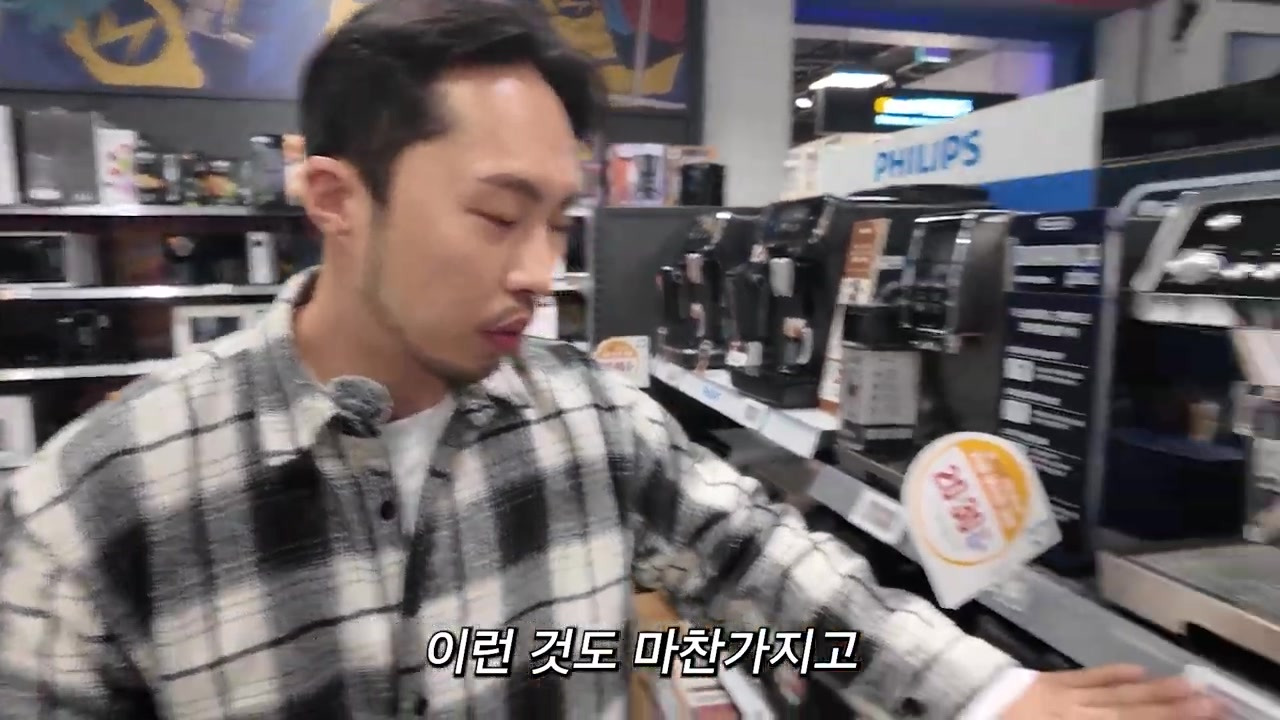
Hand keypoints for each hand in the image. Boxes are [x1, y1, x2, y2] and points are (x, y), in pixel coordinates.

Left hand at [1002, 665, 1222, 718]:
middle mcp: (1077, 716)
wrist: (959, 707)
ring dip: (1156, 691)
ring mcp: (1061, 696)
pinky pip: (1085, 676)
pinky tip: (1139, 671)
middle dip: (1176, 712)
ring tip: (1192, 687)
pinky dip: (1114, 673)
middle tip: (1214, 705)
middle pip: (1134, 715)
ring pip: (1116, 694)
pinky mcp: (1044, 682)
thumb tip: (1129, 717)